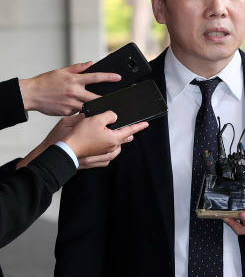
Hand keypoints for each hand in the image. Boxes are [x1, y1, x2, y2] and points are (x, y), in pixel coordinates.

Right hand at [16, 114, 139, 169]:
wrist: (67, 151)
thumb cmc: (79, 136)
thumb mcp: (94, 119)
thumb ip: (108, 115)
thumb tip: (113, 116)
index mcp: (113, 139)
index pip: (129, 130)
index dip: (138, 126)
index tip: (146, 124)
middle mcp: (111, 149)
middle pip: (123, 140)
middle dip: (127, 134)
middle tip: (129, 129)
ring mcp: (103, 156)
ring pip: (115, 149)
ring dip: (117, 142)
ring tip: (114, 136)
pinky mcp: (96, 161)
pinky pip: (107, 157)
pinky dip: (108, 151)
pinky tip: (104, 147)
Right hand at [19, 61, 121, 115]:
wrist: (31, 94)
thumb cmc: (45, 82)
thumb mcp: (61, 71)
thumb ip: (77, 68)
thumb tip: (90, 63)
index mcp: (74, 80)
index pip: (95, 77)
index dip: (108, 77)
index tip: (118, 77)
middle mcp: (74, 91)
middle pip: (95, 97)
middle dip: (104, 99)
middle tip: (112, 101)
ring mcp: (71, 103)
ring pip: (87, 107)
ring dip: (91, 106)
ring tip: (94, 107)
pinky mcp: (67, 112)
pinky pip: (77, 112)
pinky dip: (78, 110)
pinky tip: (74, 108)